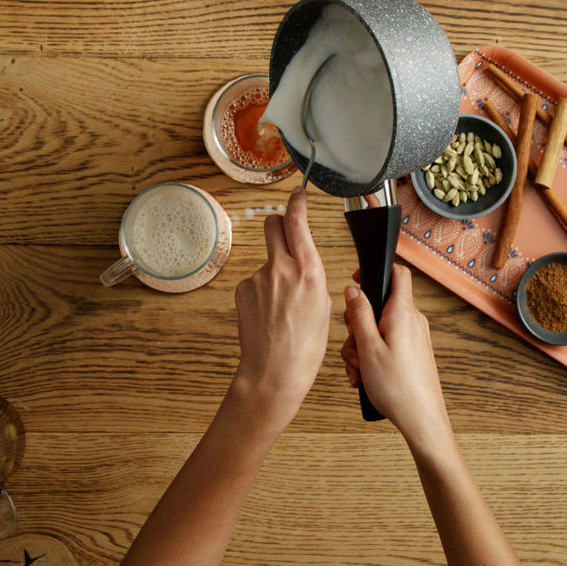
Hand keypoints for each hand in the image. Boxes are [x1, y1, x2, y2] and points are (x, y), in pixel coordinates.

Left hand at [232, 186, 329, 426]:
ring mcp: (258, 278)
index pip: (297, 220)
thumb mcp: (324, 305)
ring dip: (274, 270)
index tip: (298, 194)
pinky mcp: (242, 290)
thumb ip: (312, 276)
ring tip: (282, 304)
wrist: (275, 371)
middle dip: (279, 224)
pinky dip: (262, 290)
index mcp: (309, 271)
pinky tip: (269, 312)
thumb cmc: (305, 347)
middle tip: (286, 234)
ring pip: (267, 258)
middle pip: (273, 224)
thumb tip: (302, 263)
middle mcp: (281, 268)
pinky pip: (255, 280)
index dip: (297, 202)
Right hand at [341, 264, 452, 452]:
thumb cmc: (397, 387)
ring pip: (378, 329)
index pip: (397, 273)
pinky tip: (366, 378)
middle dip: (358, 325)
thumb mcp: (367, 347)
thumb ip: (359, 315)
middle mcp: (412, 321)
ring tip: (360, 371)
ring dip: (362, 348)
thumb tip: (353, 291)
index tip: (356, 281)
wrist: (421, 419)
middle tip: (354, 348)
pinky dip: (373, 358)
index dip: (376, 271)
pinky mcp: (413, 353)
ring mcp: (414, 337)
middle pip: (378, 306)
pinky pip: (387, 345)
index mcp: (402, 313)